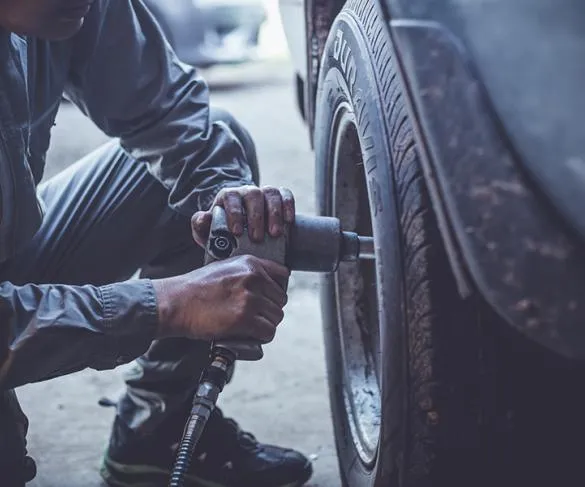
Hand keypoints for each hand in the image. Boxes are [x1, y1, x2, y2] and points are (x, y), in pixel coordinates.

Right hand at [151, 255, 289, 342]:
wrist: (175, 302)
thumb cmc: (195, 287)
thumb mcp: (224, 267)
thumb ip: (246, 272)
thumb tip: (265, 284)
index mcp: (250, 264)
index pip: (282, 274)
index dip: (277, 288)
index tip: (270, 297)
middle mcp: (253, 279)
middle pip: (280, 299)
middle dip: (270, 308)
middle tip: (256, 315)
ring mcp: (250, 299)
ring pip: (276, 316)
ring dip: (267, 323)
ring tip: (252, 325)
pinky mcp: (244, 319)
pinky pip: (268, 331)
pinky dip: (262, 336)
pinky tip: (253, 335)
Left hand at [191, 185, 294, 246]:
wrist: (240, 230)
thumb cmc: (222, 231)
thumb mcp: (207, 230)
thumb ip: (200, 225)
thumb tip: (203, 218)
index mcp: (228, 196)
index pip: (230, 197)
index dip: (234, 212)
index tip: (236, 232)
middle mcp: (247, 191)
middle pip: (253, 195)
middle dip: (256, 217)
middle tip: (257, 238)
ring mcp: (264, 193)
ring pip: (271, 194)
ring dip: (274, 213)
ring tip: (275, 234)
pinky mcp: (279, 197)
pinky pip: (286, 194)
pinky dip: (288, 205)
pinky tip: (289, 220)